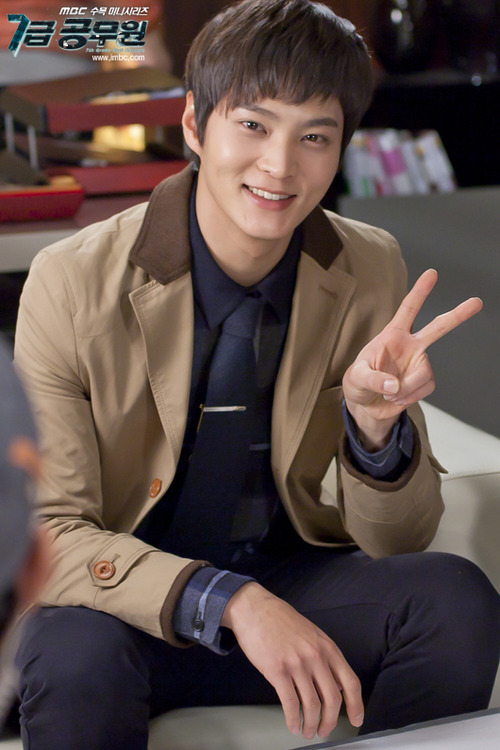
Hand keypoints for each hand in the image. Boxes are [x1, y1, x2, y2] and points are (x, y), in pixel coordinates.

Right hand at [221, 582, 363, 738]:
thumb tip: (336, 685)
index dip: (356, 705)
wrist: (255, 609)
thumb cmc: (281, 621)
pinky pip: (290, 703)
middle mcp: (315, 656)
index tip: (356, 719)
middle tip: (324, 731)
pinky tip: (292, 724)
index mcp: (327, 647)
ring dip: (310, 724)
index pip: (351, 682)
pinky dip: (293, 719)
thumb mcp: (312, 634)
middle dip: (330, 722)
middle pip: (333, 699)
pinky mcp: (277, 670)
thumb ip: (326, 657)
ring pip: (312, 705)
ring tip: (307, 731)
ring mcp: (296, 663)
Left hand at [342, 269, 481, 448]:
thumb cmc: (358, 383)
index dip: (419, 292)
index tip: (432, 274)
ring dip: (405, 389)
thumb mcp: (356, 378)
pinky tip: (397, 398)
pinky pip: (426, 388)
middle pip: (437, 328)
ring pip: (424, 373)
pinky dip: (409, 397)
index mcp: (392, 335)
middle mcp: (410, 346)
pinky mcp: (424, 381)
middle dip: (457, 316)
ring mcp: (419, 363)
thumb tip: (394, 386)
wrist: (366, 405)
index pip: (408, 310)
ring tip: (388, 393)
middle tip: (476, 302)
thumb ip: (373, 379)